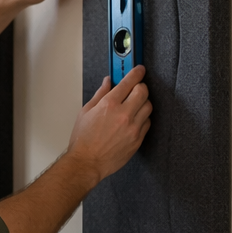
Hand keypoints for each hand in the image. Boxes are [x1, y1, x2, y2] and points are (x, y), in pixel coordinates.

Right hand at [66, 65, 151, 181]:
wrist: (87, 162)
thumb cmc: (83, 140)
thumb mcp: (85, 112)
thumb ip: (100, 95)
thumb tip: (108, 82)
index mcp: (108, 105)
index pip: (129, 82)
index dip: (136, 72)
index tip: (139, 69)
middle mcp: (123, 114)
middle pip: (143, 91)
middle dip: (140, 87)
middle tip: (134, 89)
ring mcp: (133, 127)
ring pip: (148, 106)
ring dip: (142, 102)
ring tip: (133, 106)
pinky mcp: (138, 139)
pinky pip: (147, 122)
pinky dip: (142, 118)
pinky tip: (133, 120)